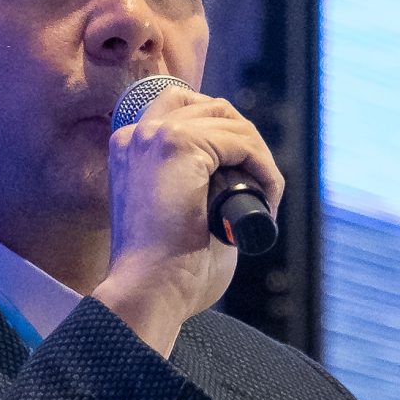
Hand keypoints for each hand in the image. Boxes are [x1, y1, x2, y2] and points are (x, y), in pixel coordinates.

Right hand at [94, 84, 282, 355]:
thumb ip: (201, 187)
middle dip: (246, 141)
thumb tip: (244, 176)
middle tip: (262, 187)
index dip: (224, 138)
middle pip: (210, 107)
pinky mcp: (177, 145)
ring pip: (230, 122)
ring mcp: (154, 136)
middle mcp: (137, 135)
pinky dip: (265, 169)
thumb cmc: (169, 273)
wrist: (150, 293)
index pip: (185, 111)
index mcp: (130, 150)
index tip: (245, 180)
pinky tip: (269, 200)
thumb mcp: (182, 214)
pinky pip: (242, 140)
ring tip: (268, 200)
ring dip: (260, 158)